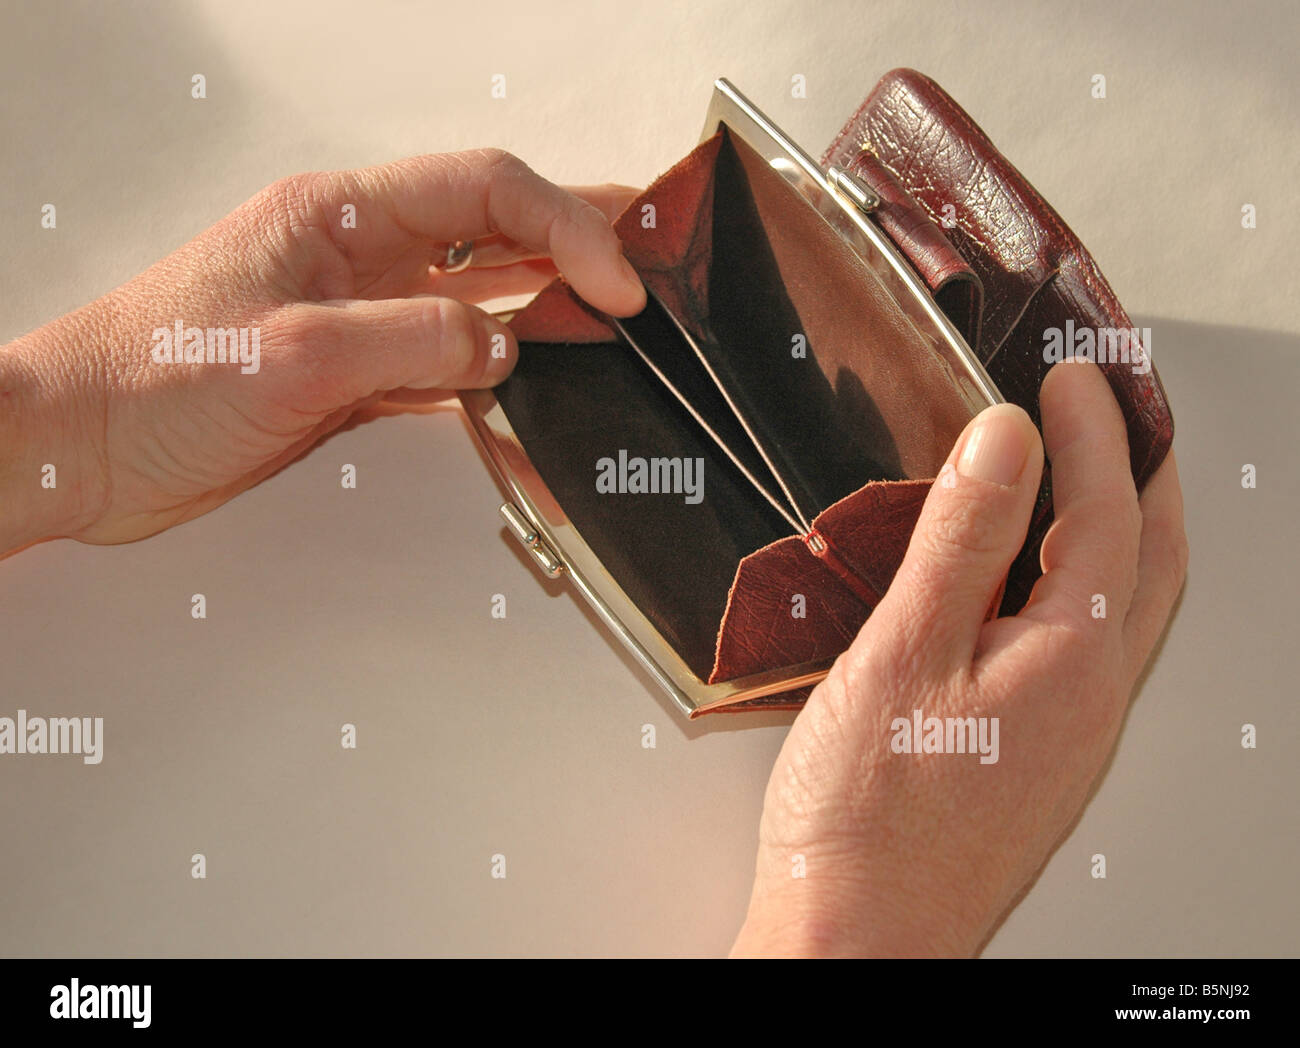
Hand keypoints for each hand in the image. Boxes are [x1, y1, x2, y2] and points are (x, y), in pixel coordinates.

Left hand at [0, 150, 644, 552]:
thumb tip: (501, 342)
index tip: (615, 279)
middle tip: (647, 253)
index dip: (563, 225)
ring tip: (613, 317)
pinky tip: (537, 394)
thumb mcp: (293, 352)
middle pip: (492, 229)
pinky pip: (450, 370)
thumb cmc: (150, 378)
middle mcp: (359, 257)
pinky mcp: (357, 378)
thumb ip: (408, 340)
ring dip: (546, 307)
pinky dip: (500, 384)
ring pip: (479, 298)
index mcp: (339, 216)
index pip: (481, 191)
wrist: (88, 450)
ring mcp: (363, 317)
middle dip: (575, 236)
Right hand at [731, 361, 1187, 956]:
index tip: (1074, 373)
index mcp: (1069, 664)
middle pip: (1154, 562)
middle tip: (1128, 411)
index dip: (1096, 430)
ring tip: (1089, 474)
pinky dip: (1079, 584)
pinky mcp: (1035, 759)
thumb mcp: (904, 653)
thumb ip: (960, 541)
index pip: (1108, 513)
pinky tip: (1029, 583)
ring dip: (1123, 527)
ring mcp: (1069, 737)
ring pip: (1126, 608)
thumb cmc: (868, 819)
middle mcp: (1090, 702)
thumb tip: (1006, 443)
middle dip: (1149, 473)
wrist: (856, 939)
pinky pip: (1085, 648)